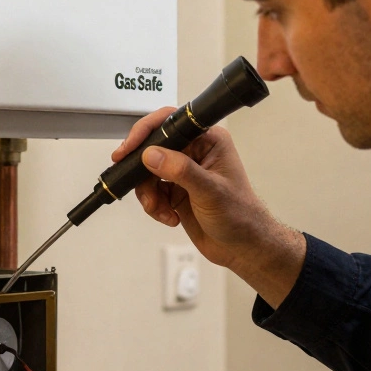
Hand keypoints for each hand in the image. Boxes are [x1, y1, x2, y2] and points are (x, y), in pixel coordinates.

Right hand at [114, 107, 304, 307]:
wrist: (241, 246)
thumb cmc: (240, 215)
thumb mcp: (209, 191)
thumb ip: (180, 170)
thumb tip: (152, 155)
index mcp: (208, 140)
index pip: (171, 123)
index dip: (146, 132)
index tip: (129, 148)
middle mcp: (194, 152)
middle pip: (153, 149)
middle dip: (143, 171)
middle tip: (133, 182)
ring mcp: (183, 172)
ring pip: (148, 173)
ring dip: (148, 194)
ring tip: (161, 210)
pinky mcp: (175, 190)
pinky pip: (151, 191)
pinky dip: (154, 206)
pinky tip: (169, 217)